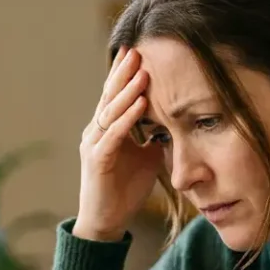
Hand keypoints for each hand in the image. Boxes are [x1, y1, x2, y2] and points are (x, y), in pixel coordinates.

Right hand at [73, 46, 162, 241]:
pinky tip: (140, 103)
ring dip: (128, 90)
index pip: (114, 95)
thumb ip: (156, 138)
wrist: (106, 222)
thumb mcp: (146, 158)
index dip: (124, 73)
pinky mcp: (97, 160)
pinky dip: (127, 118)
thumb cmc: (124, 190)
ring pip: (111, 110)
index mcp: (106, 129)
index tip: (136, 49)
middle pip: (110, 95)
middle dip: (124, 71)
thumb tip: (175, 121)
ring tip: (142, 70)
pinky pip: (114, 134)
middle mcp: (96, 132)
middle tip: (137, 48)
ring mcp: (94, 145)